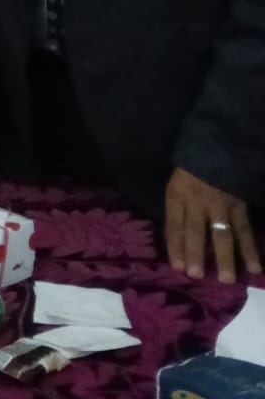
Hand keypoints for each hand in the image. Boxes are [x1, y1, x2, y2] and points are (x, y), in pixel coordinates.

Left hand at [165, 167, 262, 283]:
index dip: (175, 246)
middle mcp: (197, 201)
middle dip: (195, 253)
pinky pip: (244, 230)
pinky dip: (250, 249)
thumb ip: (178, 213)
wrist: (217, 151)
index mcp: (177, 196)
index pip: (174, 225)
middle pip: (195, 230)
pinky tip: (254, 267)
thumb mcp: (175, 188)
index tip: (177, 268)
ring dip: (225, 257)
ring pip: (222, 233)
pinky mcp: (239, 206)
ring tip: (228, 279)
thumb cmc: (191, 174)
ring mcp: (220, 205)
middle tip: (196, 276)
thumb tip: (178, 246)